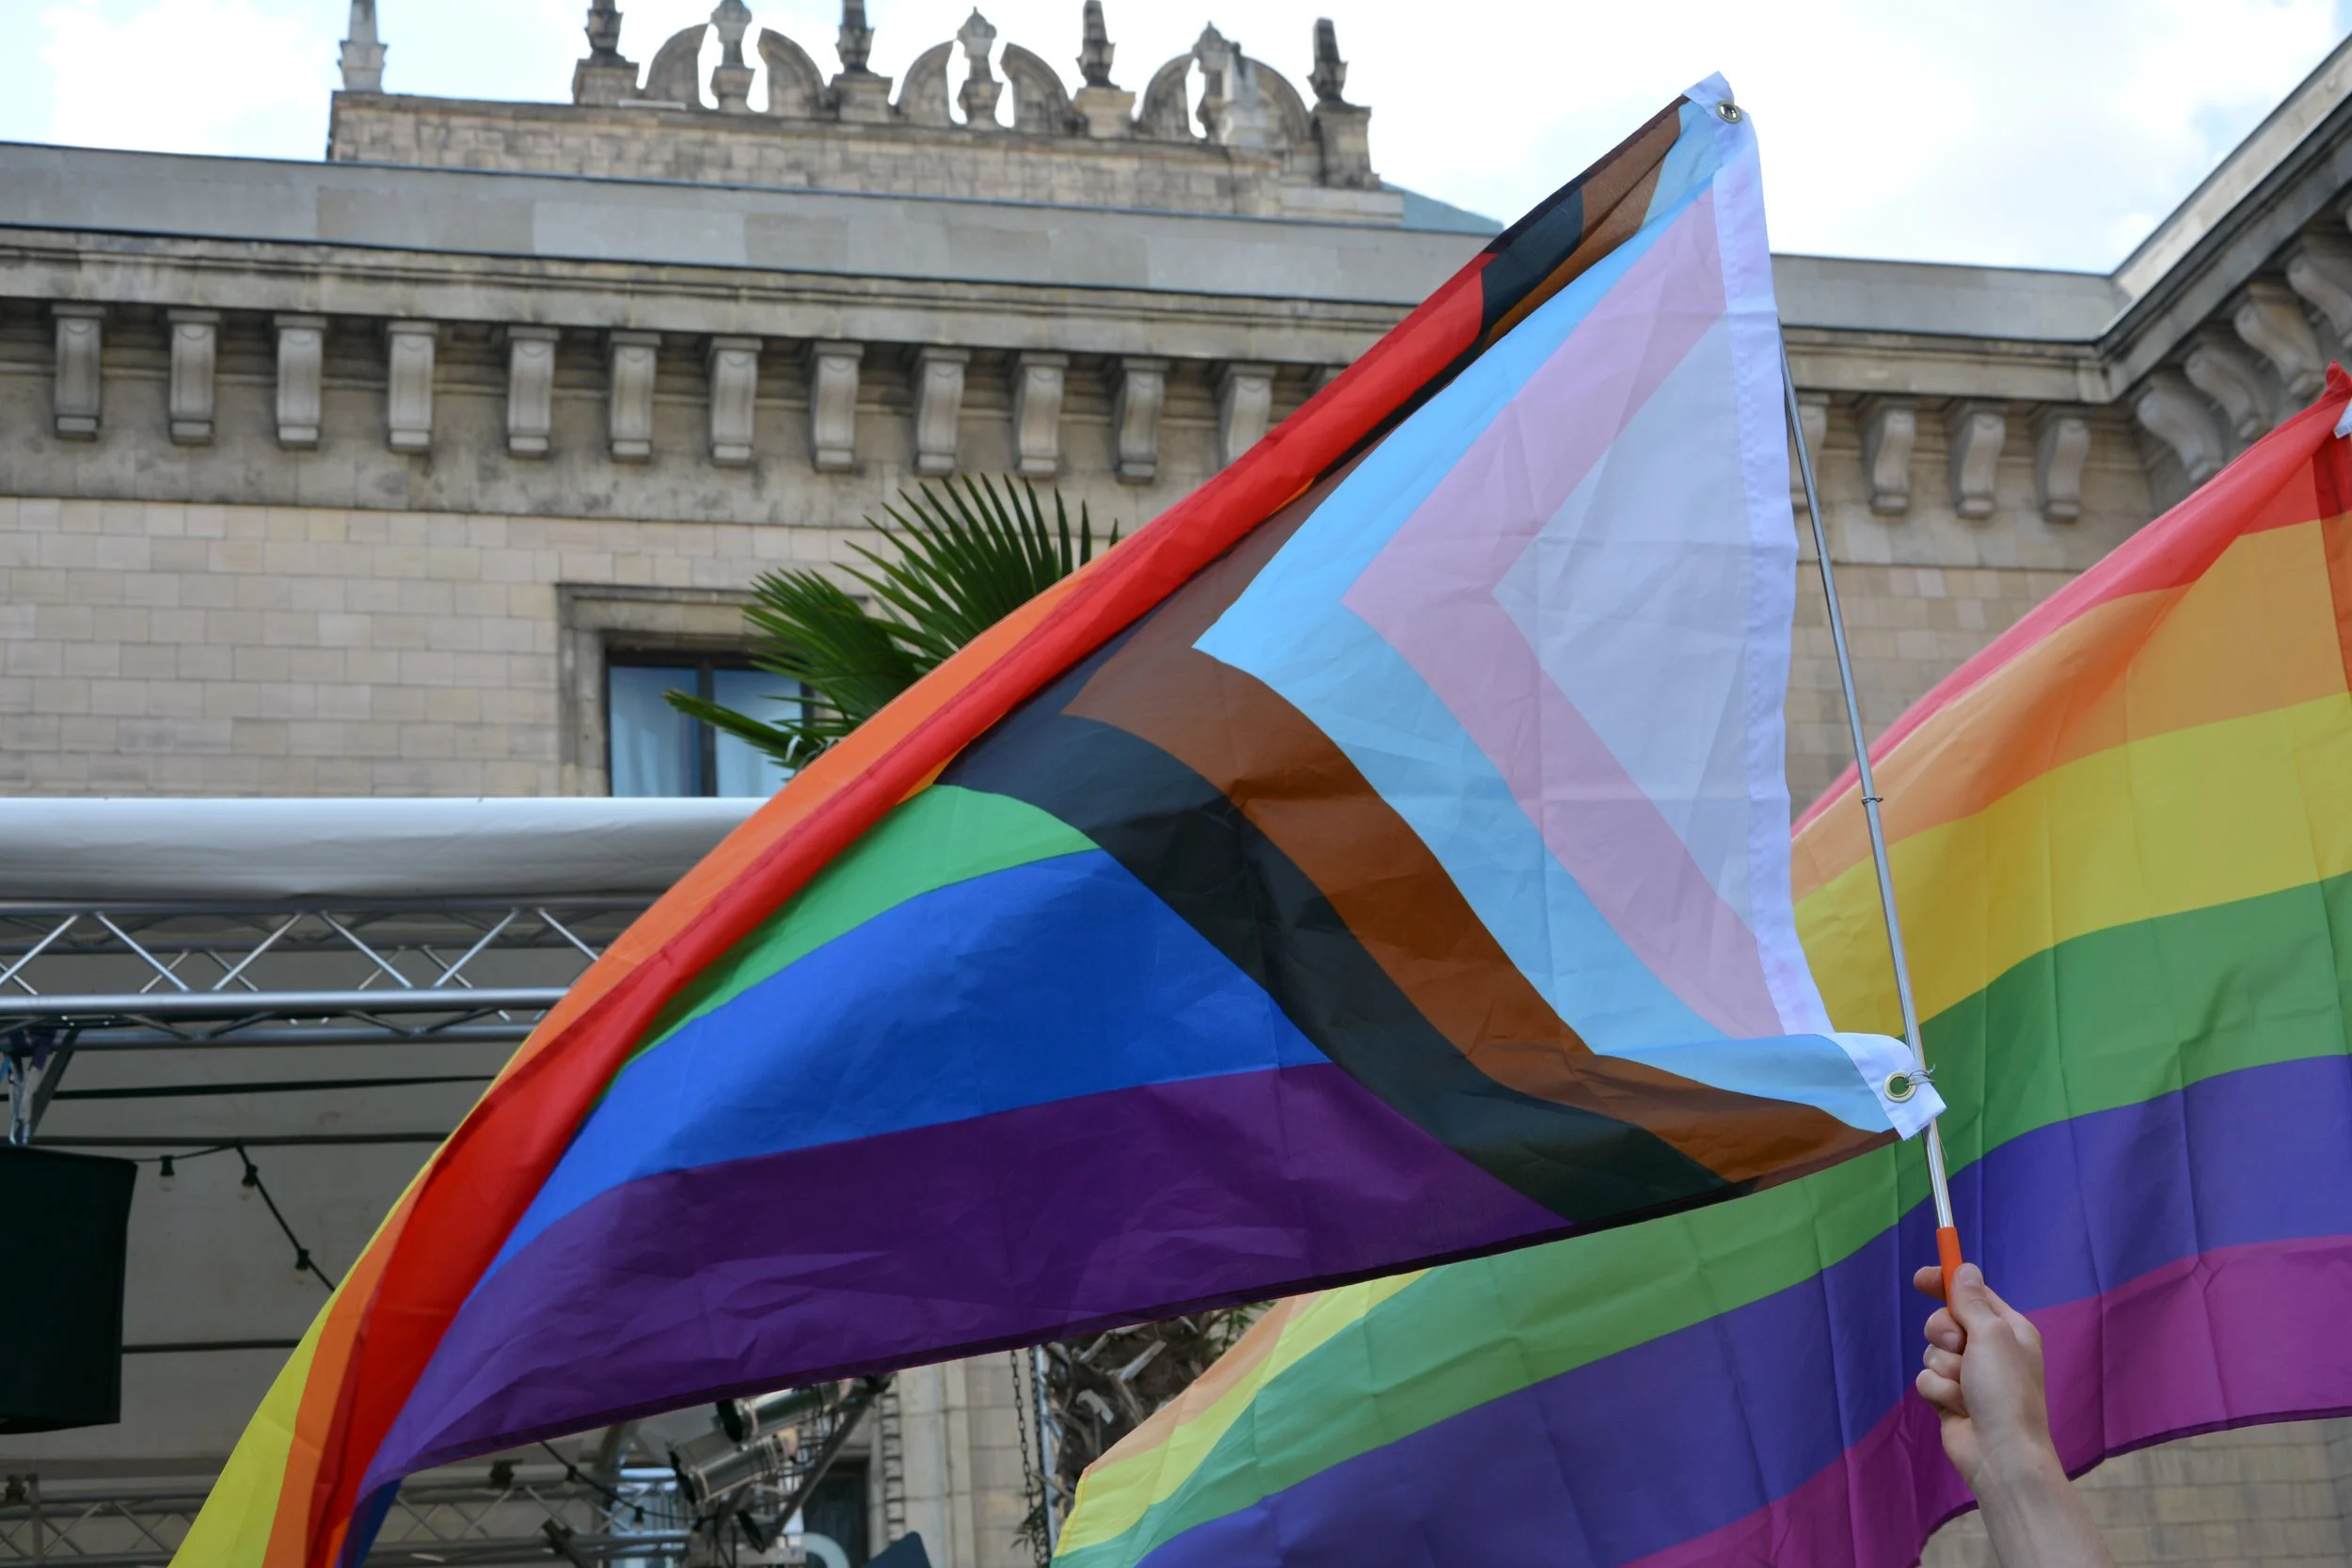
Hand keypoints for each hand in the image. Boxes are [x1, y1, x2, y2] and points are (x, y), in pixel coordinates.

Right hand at [1913, 1262, 2057, 1493]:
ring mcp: (1968, 1374)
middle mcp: (1988, 1348)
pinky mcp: (1949, 1396)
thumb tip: (1965, 1268)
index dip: (1946, 1282)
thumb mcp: (1991, 1335)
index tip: (1920, 1278)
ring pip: (1932, 1351)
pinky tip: (1957, 1407)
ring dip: (1944, 1369)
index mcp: (2008, 1329)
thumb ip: (1971, 1301)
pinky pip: (1927, 1378)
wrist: (2001, 1452)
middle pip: (1944, 1321)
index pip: (1972, 1293)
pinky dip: (1939, 1391)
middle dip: (1944, 1334)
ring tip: (1965, 1389)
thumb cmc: (2005, 1390)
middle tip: (1960, 1348)